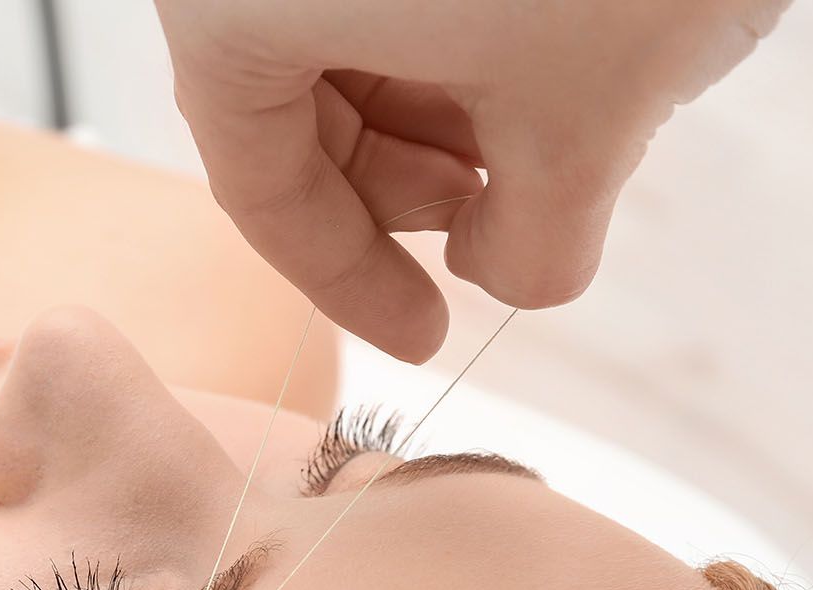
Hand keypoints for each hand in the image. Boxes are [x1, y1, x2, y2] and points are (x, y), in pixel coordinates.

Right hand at [154, 0, 788, 360]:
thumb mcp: (582, 134)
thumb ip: (531, 252)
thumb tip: (509, 268)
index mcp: (230, 5)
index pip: (259, 185)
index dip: (351, 282)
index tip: (429, 334)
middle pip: (288, 98)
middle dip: (402, 180)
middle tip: (501, 217)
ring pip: (336, 24)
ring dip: (433, 102)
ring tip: (543, 125)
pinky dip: (451, 20)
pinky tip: (539, 45)